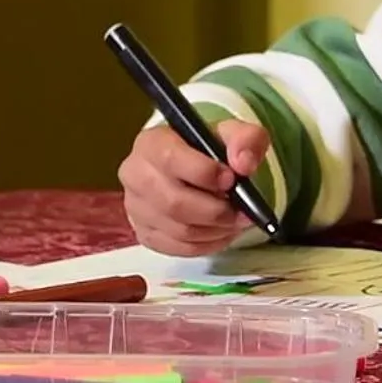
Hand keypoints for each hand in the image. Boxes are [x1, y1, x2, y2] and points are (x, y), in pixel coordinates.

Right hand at [118, 121, 269, 256]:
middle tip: (241, 211)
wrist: (192, 169)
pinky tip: (221, 232)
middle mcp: (135, 175)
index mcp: (152, 143)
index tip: (231, 180)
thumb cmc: (209, 151)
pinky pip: (179, 248)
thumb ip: (245, 140)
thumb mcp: (233, 134)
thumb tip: (244, 164)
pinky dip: (207, 244)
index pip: (171, 159)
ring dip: (216, 230)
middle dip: (216, 211)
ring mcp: (137, 208)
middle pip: (175, 203)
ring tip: (234, 221)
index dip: (205, 173)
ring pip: (180, 230)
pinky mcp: (145, 234)